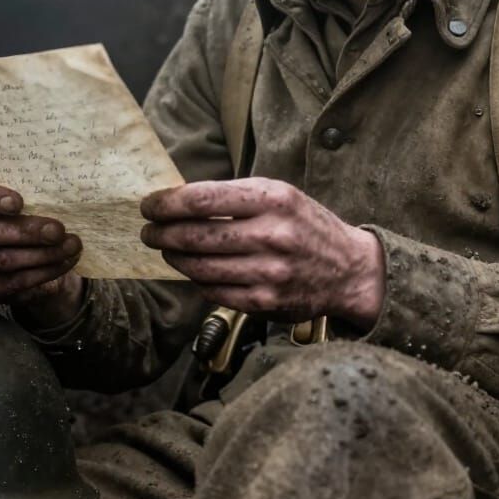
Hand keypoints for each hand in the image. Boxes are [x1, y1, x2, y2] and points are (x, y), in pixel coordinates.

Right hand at [0, 174, 84, 327]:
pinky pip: (10, 283)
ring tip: (71, 247)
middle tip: (58, 231)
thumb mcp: (34, 193)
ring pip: (0, 260)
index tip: (19, 202)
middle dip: (26, 232)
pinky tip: (63, 263)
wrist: (41, 246)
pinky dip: (41, 274)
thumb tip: (67, 187)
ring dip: (41, 255)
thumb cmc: (35, 209)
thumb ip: (38, 188)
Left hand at [140, 177, 384, 329]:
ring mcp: (268, 272)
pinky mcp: (265, 302)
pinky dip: (197, 280)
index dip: (168, 203)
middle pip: (196, 234)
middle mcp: (271, 235)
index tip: (150, 205)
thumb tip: (179, 200)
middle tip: (148, 230)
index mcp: (273, 199)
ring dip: (174, 257)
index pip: (203, 199)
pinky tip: (193, 270)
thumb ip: (235, 196)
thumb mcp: (280, 195)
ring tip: (166, 249)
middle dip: (162, 232)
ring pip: (200, 266)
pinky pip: (214, 291)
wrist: (349, 270)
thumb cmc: (306, 225)